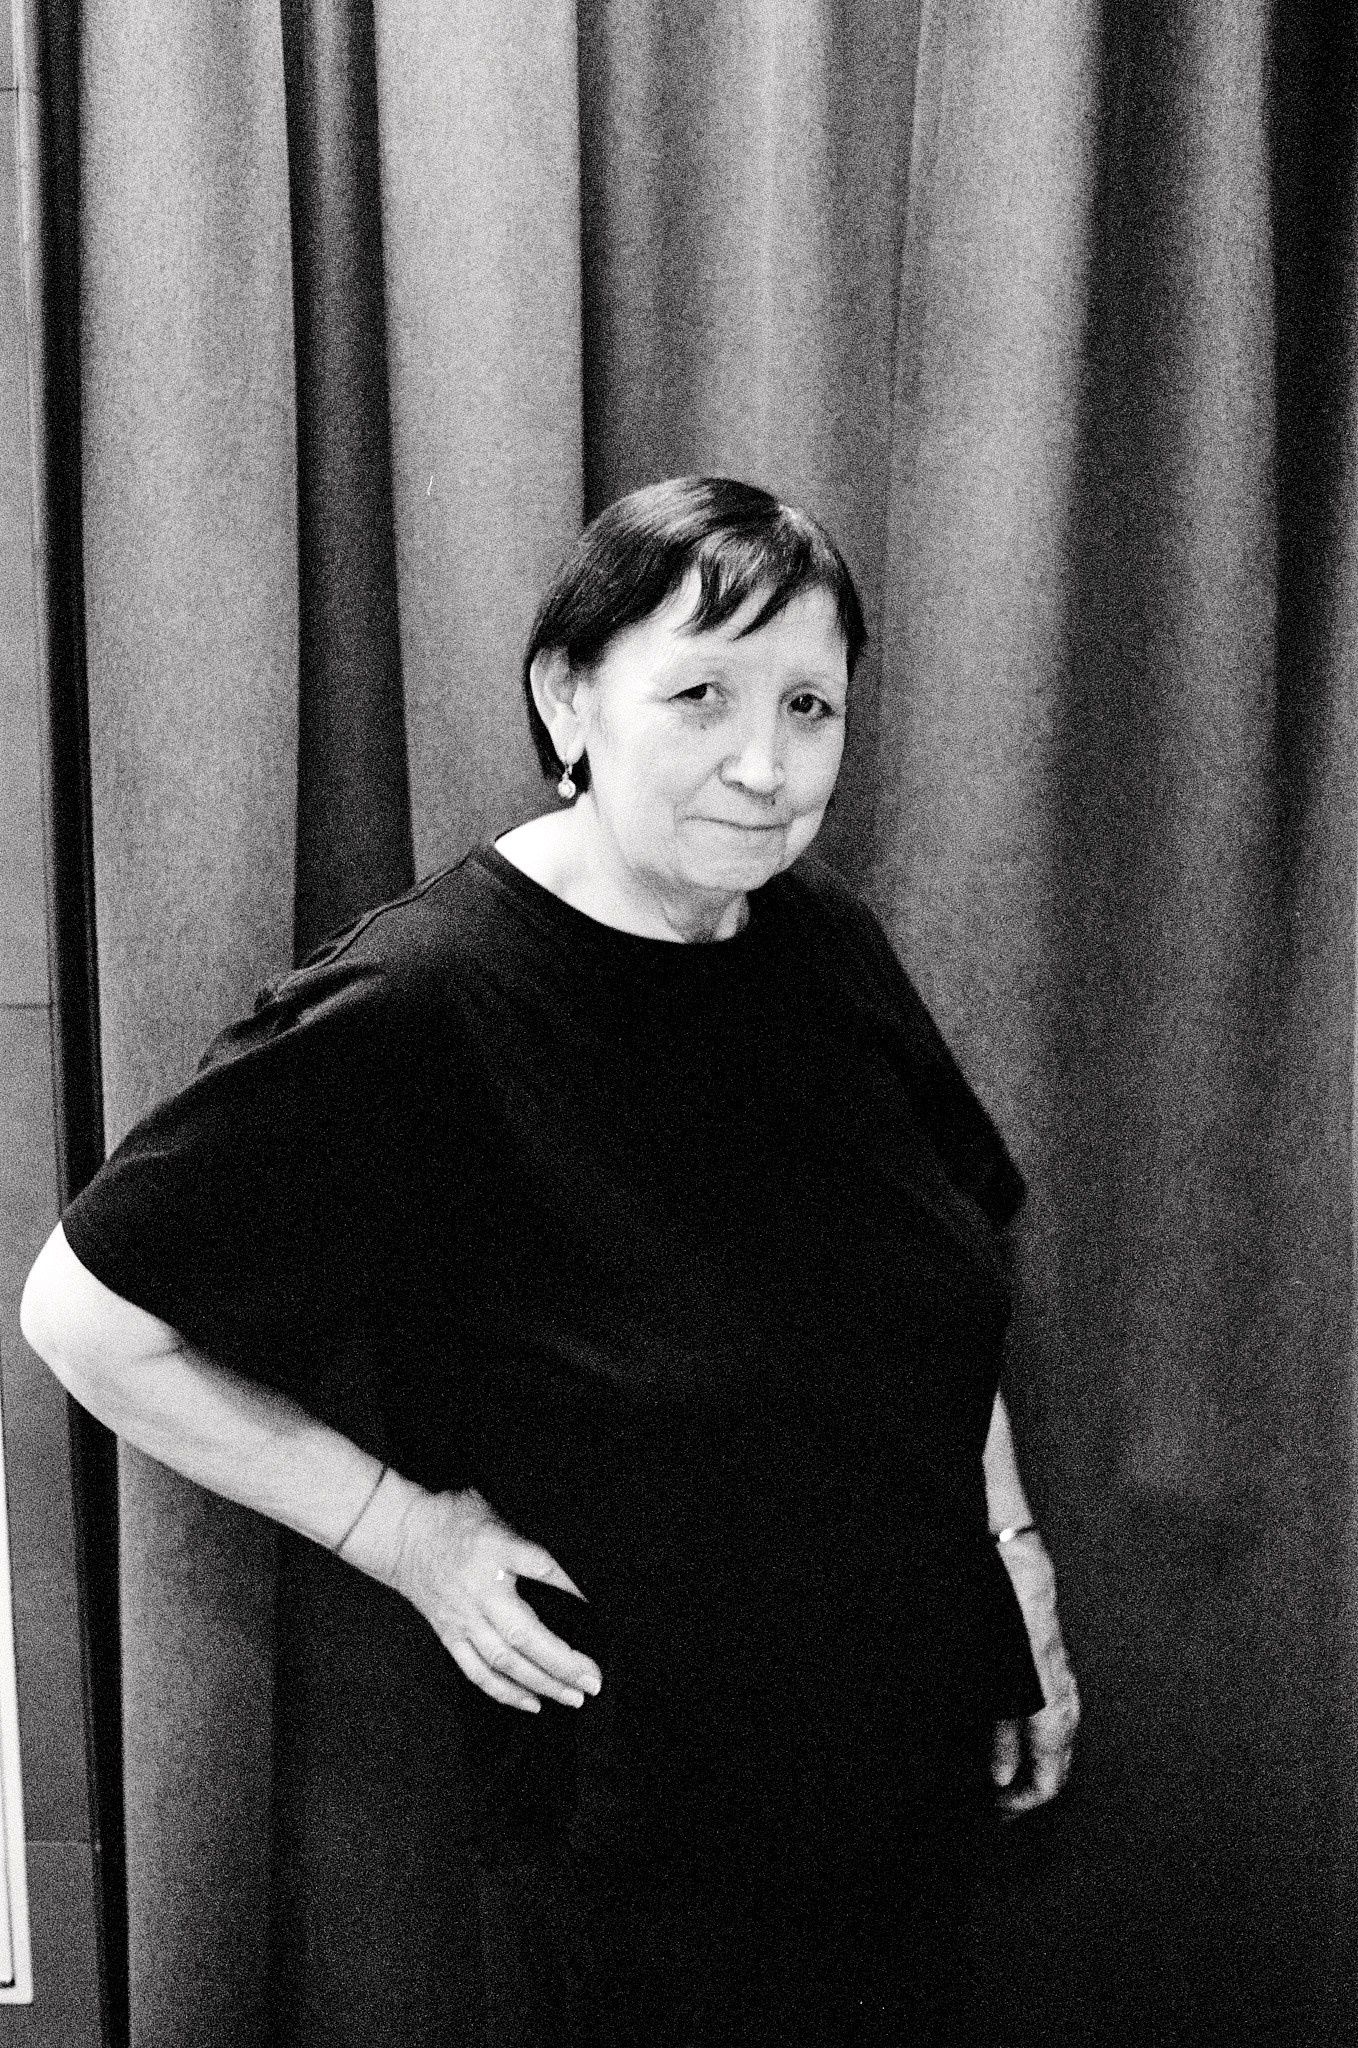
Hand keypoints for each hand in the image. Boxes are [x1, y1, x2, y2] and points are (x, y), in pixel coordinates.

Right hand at [391, 1486, 602, 1713]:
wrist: (402, 1535)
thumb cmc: (454, 1519)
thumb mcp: (494, 1509)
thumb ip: (526, 1537)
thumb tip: (571, 1556)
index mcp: (493, 1549)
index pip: (539, 1566)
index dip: (570, 1586)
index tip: (599, 1606)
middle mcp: (479, 1590)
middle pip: (524, 1633)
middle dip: (562, 1661)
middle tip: (593, 1679)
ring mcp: (463, 1617)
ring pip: (504, 1660)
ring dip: (542, 1683)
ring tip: (573, 1697)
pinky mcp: (450, 1635)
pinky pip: (477, 1671)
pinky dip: (505, 1691)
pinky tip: (533, 1703)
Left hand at [990, 1527, 1079, 1815]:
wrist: (1019, 1567)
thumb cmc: (1004, 1622)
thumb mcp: (995, 1686)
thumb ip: (1000, 1735)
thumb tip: (1002, 1778)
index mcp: (1051, 1711)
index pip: (1049, 1780)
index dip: (1023, 1804)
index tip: (997, 1812)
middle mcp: (1066, 1703)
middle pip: (1059, 1767)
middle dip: (1030, 1792)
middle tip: (998, 1807)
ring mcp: (1066, 1685)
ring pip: (1061, 1745)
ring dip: (1037, 1768)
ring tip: (1005, 1782)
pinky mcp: (1058, 1671)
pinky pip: (1058, 1720)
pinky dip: (1041, 1742)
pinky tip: (1021, 1742)